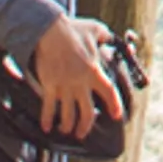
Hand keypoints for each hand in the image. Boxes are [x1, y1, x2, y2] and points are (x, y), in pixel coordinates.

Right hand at [31, 13, 121, 138]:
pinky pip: (48, 108)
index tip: (116, 115)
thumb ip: (105, 36)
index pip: (109, 92)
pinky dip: (46, 119)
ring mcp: (65, 86)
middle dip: (85, 126)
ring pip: (68, 115)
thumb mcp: (95, 29)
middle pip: (87, 113)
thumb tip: (110, 38)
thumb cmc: (73, 29)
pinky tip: (46, 127)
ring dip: (67, 126)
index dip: (114, 105)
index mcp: (94, 71)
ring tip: (65, 130)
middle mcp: (81, 83)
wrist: (50, 30)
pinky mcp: (49, 86)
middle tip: (82, 132)